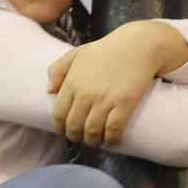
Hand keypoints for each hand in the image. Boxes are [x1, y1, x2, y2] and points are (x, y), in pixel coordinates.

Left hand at [47, 22, 187, 146]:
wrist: (138, 45)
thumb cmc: (107, 49)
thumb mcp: (77, 54)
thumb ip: (58, 69)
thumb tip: (49, 91)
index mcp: (72, 82)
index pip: (59, 114)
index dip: (61, 128)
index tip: (66, 131)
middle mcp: (86, 93)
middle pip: (74, 126)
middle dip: (76, 137)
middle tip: (82, 138)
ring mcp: (105, 99)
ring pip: (92, 131)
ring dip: (92, 141)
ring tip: (96, 141)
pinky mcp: (124, 103)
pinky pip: (113, 129)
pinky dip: (110, 139)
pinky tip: (111, 140)